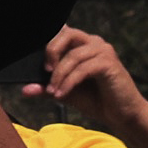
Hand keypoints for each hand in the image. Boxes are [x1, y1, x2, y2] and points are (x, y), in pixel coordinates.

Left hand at [26, 24, 147, 147]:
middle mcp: (94, 43)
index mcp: (83, 45)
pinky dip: (69, 82)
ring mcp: (104, 51)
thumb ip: (46, 88)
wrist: (123, 115)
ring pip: (73, 55)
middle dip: (51, 51)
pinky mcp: (109, 64)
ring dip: (59, 75)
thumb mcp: (65, 93)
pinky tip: (61, 94)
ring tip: (53, 92)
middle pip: (67, 33)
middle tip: (45, 71)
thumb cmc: (95, 100)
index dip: (49, 39)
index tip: (40, 59)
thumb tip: (25, 89)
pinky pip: (83, 69)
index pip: (62, 31)